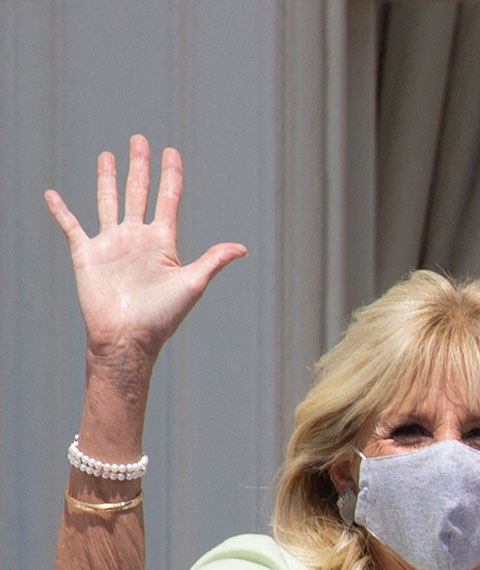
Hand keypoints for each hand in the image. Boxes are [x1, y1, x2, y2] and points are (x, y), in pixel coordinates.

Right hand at [45, 135, 245, 382]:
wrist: (128, 338)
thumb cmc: (163, 317)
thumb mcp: (192, 284)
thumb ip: (213, 261)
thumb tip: (243, 247)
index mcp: (163, 241)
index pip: (168, 198)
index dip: (171, 174)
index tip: (172, 151)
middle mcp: (137, 237)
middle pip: (139, 192)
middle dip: (140, 165)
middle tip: (140, 139)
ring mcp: (112, 244)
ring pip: (108, 201)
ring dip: (107, 178)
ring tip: (107, 154)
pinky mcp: (87, 254)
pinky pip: (71, 226)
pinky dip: (61, 210)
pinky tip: (52, 194)